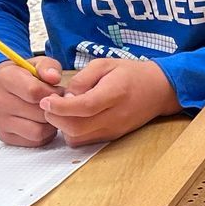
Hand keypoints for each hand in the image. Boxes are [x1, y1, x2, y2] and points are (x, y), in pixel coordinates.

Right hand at [0, 56, 63, 147]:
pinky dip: (45, 134)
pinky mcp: (4, 135)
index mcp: (5, 79)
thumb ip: (49, 66)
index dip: (52, 93)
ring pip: (38, 131)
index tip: (56, 91)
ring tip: (50, 113)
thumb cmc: (25, 75)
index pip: (34, 91)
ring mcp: (0, 120)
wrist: (3, 87)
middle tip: (57, 104)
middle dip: (54, 109)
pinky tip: (43, 122)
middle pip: (38, 113)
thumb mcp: (38, 64)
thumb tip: (54, 78)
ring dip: (51, 124)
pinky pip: (34, 141)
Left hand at [39, 56, 179, 145]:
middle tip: (48, 106)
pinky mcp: (112, 137)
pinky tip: (74, 118)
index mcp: (115, 93)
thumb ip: (82, 79)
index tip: (45, 101)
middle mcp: (115, 116)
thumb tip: (65, 96)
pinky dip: (73, 132)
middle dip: (55, 119)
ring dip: (63, 128)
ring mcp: (114, 130)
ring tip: (62, 111)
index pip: (84, 106)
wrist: (159, 90)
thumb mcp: (105, 64)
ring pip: (78, 139)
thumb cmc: (131, 73)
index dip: (60, 107)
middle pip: (77, 128)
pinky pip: (85, 141)